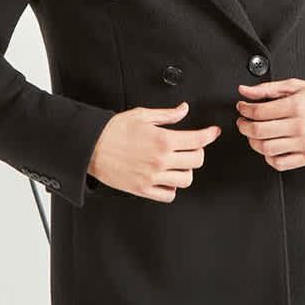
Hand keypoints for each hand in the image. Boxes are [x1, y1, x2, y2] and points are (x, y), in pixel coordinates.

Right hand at [87, 102, 220, 201]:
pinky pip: (169, 195)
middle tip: (192, 147)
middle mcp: (161, 160)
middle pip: (197, 161)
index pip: (198, 140)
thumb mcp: (142, 115)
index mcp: (163, 140)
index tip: (213, 132)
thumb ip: (167, 115)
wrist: (90, 147)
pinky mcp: (143, 189)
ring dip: (186, 170)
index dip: (210, 135)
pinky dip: (172, 187)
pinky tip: (166, 178)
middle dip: (198, 152)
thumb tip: (184, 109)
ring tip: (178, 163)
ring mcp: (153, 177)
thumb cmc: (113, 130)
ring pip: (186, 179)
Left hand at [236, 78, 304, 171]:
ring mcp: (304, 143)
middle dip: (244, 126)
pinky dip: (269, 157)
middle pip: (259, 131)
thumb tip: (244, 91)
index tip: (242, 108)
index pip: (259, 111)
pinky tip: (269, 148)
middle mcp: (299, 125)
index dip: (245, 110)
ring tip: (254, 135)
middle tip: (243, 122)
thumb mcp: (296, 86)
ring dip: (253, 142)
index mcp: (295, 105)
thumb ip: (268, 88)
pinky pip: (280, 163)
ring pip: (266, 148)